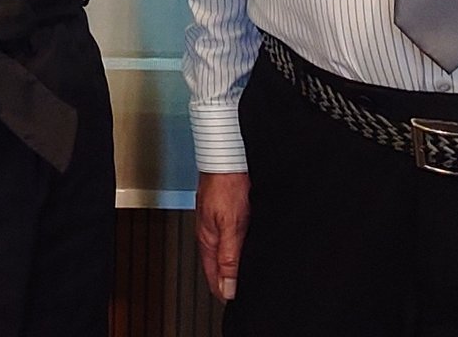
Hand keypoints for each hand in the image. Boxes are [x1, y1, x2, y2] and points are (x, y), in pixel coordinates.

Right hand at [196, 171, 248, 300]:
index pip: (213, 278)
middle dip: (230, 280)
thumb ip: (229, 257)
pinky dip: (240, 246)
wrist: (228, 154)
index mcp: (208, 240)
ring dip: (236, 264)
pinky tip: (249, 245)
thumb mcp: (231, 226)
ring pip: (227, 252)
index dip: (225, 292)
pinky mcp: (227, 211)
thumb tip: (228, 287)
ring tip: (247, 274)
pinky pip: (233, 237)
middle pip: (219, 266)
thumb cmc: (226, 185)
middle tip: (244, 292)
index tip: (236, 302)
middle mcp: (211, 233)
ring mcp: (218, 221)